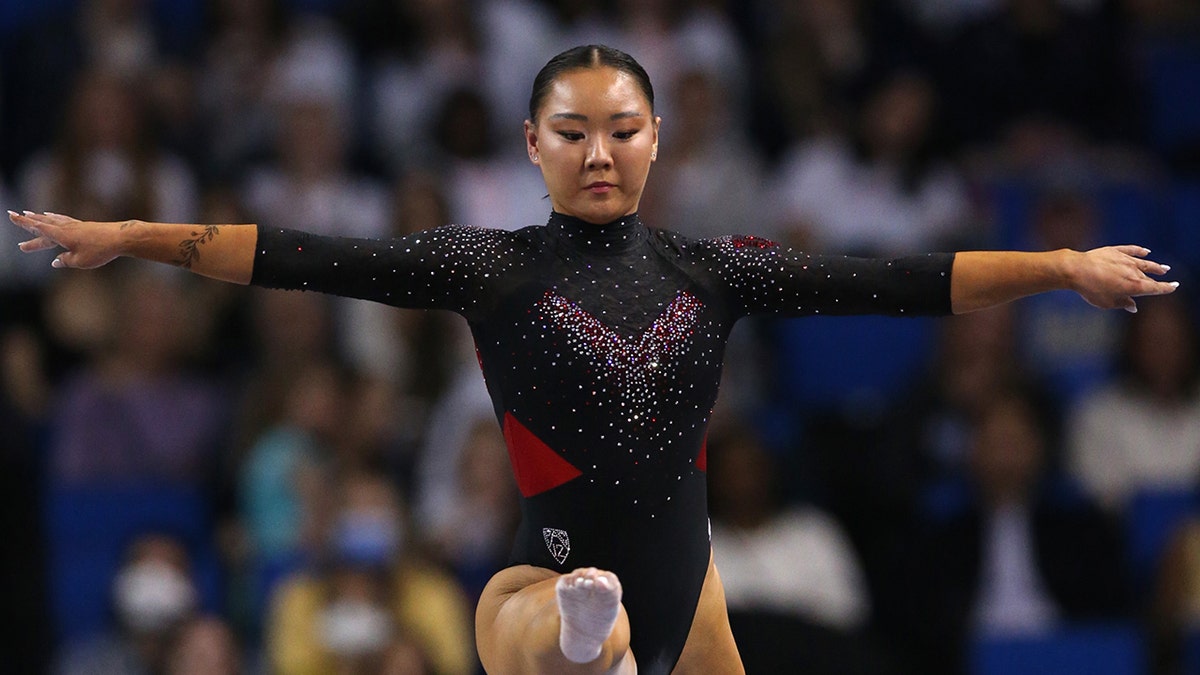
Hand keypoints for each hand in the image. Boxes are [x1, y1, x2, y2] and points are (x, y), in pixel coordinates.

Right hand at [8, 211, 128, 268]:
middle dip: (27, 221)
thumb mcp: (80, 261)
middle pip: (43, 224)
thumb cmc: (100, 251)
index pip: (38, 228)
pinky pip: (64, 220)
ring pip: (53, 221)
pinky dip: (55, 218)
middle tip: (12, 216)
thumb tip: (55, 261)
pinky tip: (53, 216)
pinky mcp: (84, 226)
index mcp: (61, 236)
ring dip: (40, 218)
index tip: (11, 216)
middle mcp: (66, 228)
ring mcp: (75, 225)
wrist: (121, 238)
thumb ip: (65, 261)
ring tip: (29, 214)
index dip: (24, 223)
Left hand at [1070, 245, 1177, 312]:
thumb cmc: (1090, 289)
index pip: (1155, 288)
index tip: (1174, 286)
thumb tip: (1133, 306)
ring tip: (1163, 268)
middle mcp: (1133, 271)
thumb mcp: (1107, 303)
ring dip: (1155, 266)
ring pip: (1144, 263)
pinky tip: (1146, 252)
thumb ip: (1122, 304)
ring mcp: (1125, 259)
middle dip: (1159, 278)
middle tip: (1168, 278)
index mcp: (1134, 286)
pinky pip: (1131, 250)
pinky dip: (1140, 251)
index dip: (1166, 288)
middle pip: (1149, 276)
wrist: (1076, 270)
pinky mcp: (1115, 251)